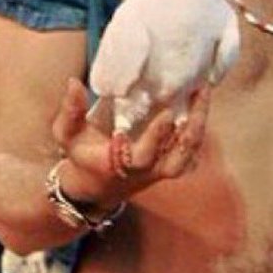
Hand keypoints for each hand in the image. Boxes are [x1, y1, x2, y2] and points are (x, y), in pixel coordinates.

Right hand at [49, 78, 210, 209]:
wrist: (93, 189)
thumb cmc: (81, 157)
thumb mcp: (68, 135)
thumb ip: (71, 111)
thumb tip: (73, 82)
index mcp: (121, 164)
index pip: (144, 154)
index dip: (157, 136)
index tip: (169, 113)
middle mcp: (146, 170)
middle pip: (178, 156)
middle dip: (192, 126)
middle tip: (200, 93)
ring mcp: (160, 170)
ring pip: (188, 155)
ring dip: (199, 125)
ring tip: (204, 94)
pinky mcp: (168, 167)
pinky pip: (189, 154)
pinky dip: (198, 132)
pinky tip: (202, 105)